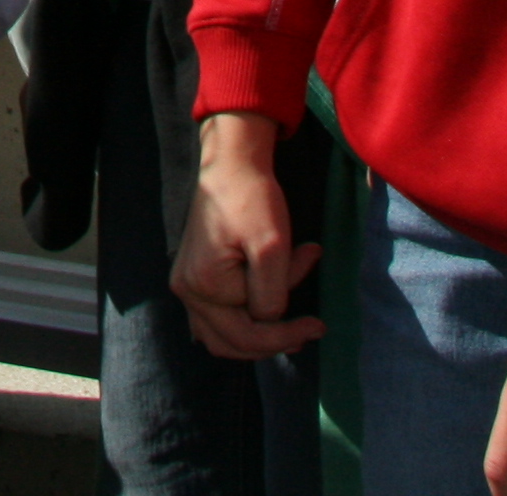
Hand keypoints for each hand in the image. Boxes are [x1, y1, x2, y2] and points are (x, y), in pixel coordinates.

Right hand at [173, 110, 325, 359]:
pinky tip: (263, 314)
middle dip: (271, 342)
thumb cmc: (252, 199)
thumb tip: (270, 319)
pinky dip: (241, 322)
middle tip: (306, 333)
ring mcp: (186, 284)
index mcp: (204, 285)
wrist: (231, 165)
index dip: (286, 335)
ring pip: (219, 335)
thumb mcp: (272, 246)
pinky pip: (214, 318)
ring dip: (256, 337)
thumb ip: (272, 292)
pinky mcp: (194, 275)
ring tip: (289, 329)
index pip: (248, 332)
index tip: (319, 326)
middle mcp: (187, 290)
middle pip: (230, 341)